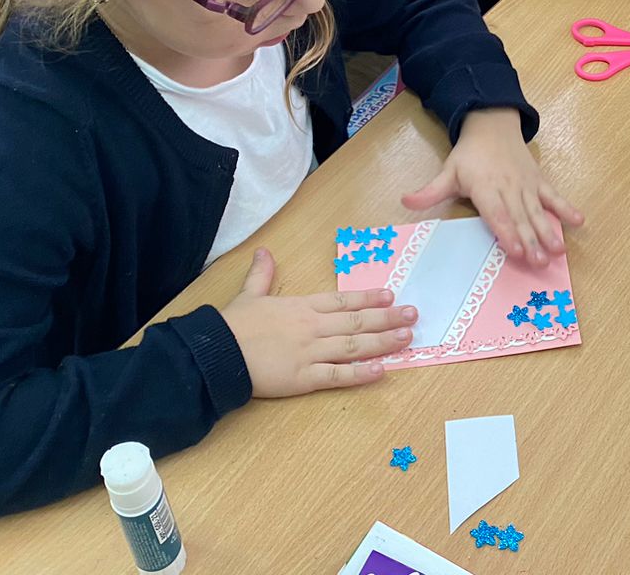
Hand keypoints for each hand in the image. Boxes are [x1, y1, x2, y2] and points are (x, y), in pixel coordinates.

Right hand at [221, 248, 414, 396]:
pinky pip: (338, 376)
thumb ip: (261, 275)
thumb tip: (264, 251)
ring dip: (383, 341)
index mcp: (301, 307)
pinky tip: (382, 370)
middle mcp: (312, 327)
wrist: (216, 353)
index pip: (342, 300)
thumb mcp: (248, 295)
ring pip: (354, 346)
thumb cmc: (232, 325)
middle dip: (387, 318)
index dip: (367, 298)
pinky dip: (361, 374)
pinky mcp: (304, 378)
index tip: (390, 295)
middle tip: (413, 315)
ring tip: (406, 338)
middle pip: (356, 321)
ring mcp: (310, 352)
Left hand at [401, 108, 582, 266]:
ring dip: (549, 231)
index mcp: (486, 188)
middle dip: (530, 240)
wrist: (492, 124)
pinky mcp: (539, 181)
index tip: (516, 250)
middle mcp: (509, 188)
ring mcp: (527, 185)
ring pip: (538, 211)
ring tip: (558, 251)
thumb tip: (405, 202)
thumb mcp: (448, 171)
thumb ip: (430, 192)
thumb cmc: (470, 154)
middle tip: (539, 262)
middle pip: (520, 217)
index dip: (507, 232)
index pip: (497, 213)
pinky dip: (566, 208)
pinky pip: (554, 196)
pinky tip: (579, 222)